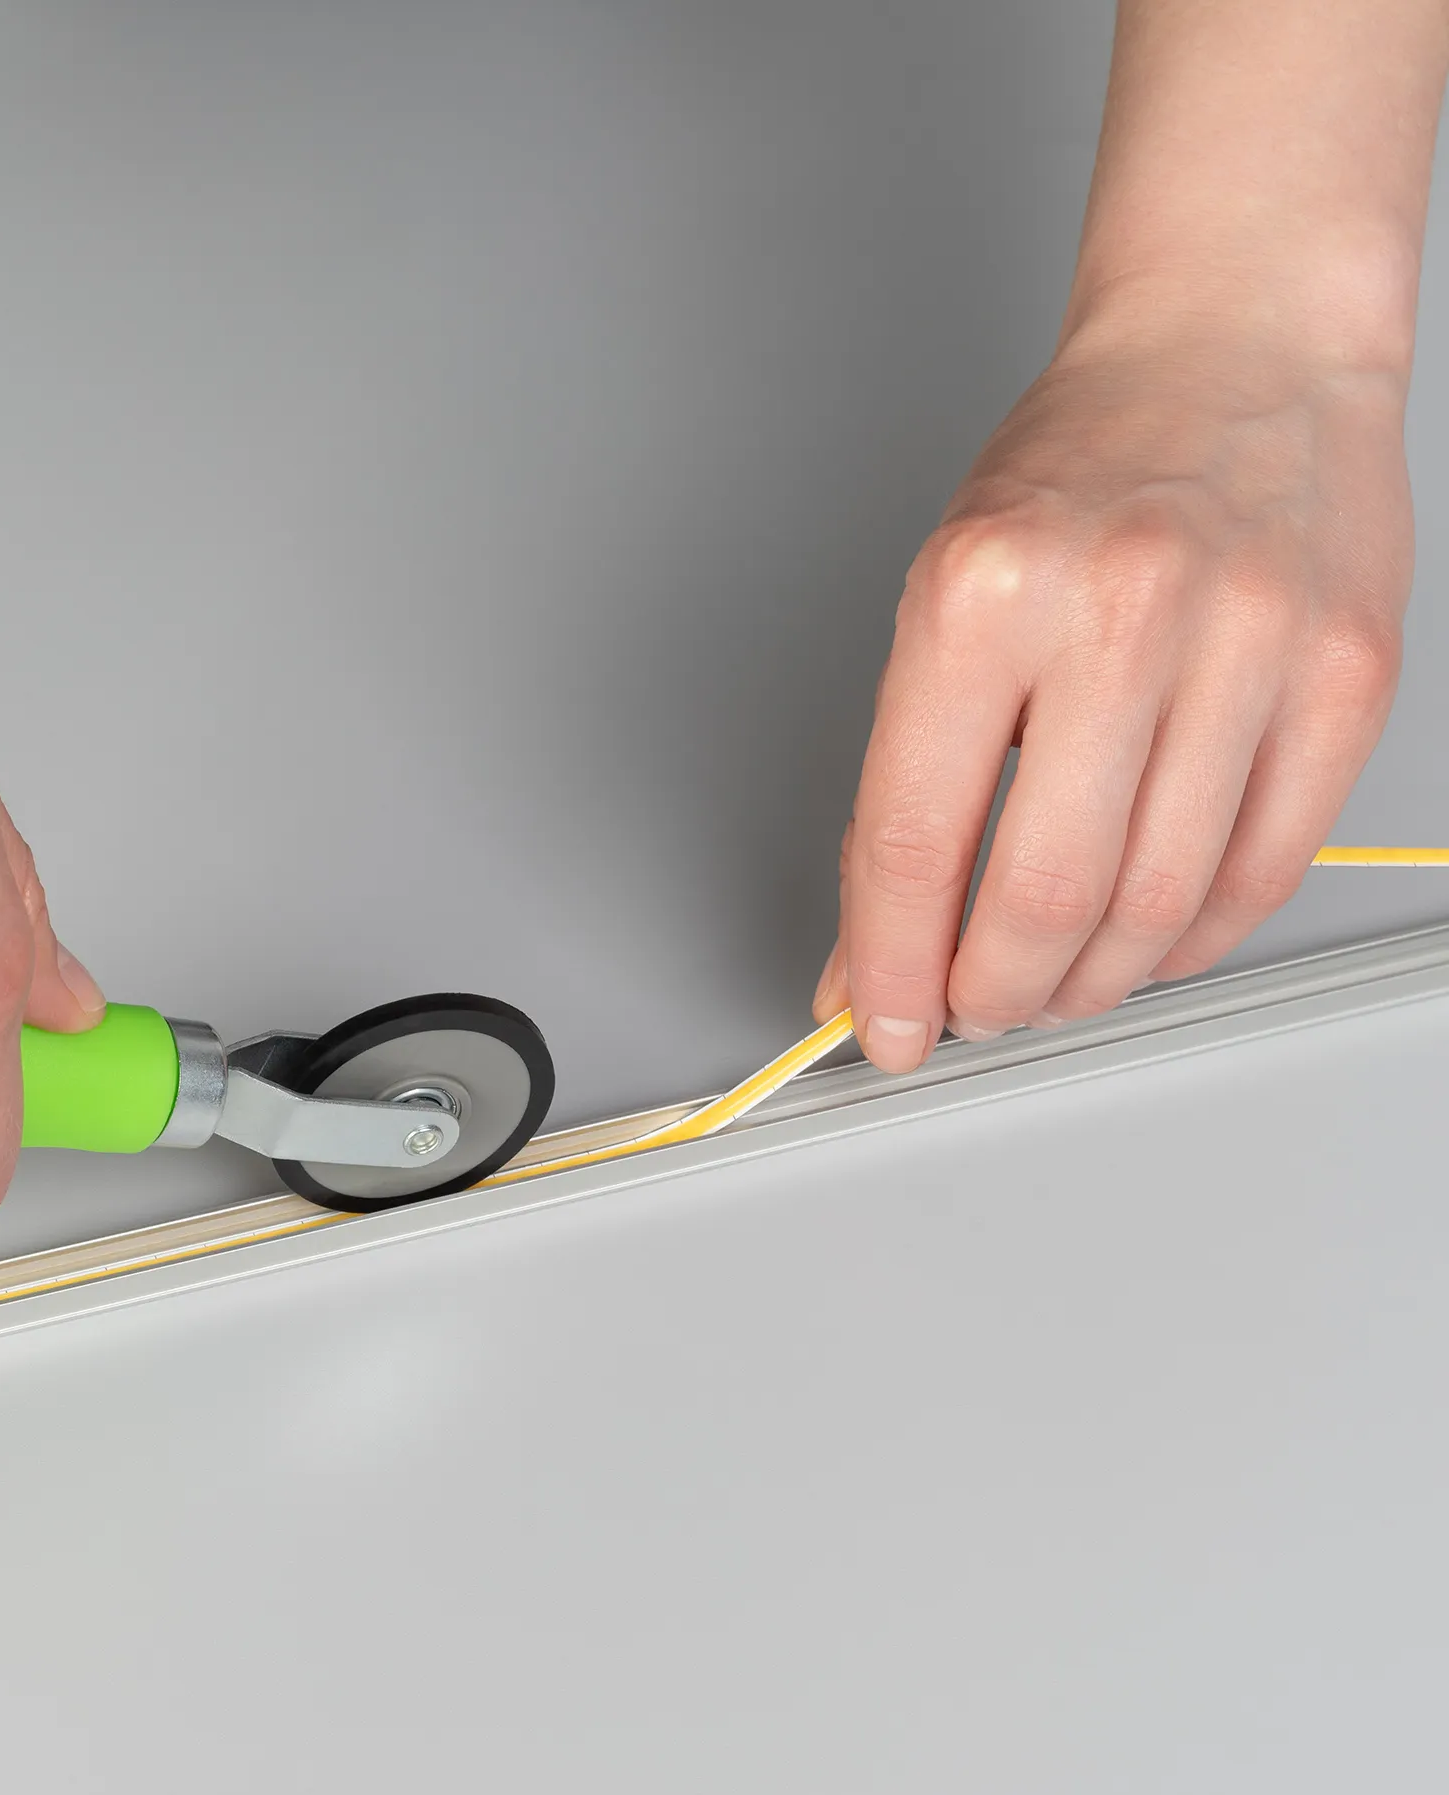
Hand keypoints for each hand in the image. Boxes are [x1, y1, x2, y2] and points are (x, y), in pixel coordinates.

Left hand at [814, 332, 1409, 1070]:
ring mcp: (1250, 644)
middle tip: (970, 1012)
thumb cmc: (1076, 469)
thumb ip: (910, 780)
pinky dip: (1190, 939)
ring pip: (1157, 905)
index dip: (888, 966)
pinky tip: (1145, 944)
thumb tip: (876, 941)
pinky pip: (1263, 868)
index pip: (915, 843)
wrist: (1233, 343)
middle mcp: (1119, 615)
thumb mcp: (942, 596)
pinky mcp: (1346, 673)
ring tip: (1049, 987)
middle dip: (991, 996)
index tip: (875, 1024)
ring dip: (1087, 983)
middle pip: (1045, 899)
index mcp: (982, 596)